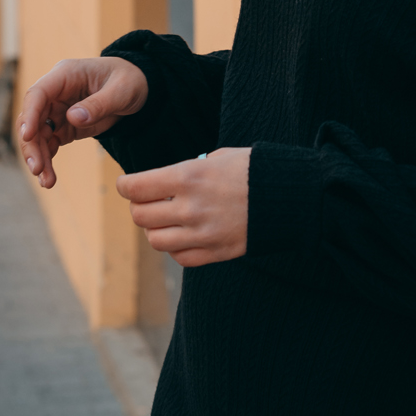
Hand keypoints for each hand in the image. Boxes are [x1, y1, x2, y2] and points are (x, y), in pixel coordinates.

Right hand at [18, 56, 148, 187]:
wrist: (140, 88)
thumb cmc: (129, 80)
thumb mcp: (121, 90)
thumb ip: (98, 104)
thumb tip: (73, 118)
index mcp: (65, 75)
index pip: (38, 93)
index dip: (30, 114)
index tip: (28, 136)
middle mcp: (56, 93)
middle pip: (32, 118)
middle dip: (31, 145)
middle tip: (37, 169)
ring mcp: (58, 110)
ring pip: (38, 135)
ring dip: (39, 158)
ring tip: (47, 182)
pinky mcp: (64, 126)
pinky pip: (49, 143)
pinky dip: (47, 160)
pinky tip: (49, 178)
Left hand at [116, 149, 250, 267]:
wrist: (289, 196)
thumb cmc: (254, 169)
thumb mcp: (217, 157)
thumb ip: (187, 171)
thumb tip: (164, 183)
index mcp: (188, 177)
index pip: (135, 187)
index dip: (126, 186)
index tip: (127, 185)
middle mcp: (190, 208)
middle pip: (140, 216)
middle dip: (139, 207)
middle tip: (148, 201)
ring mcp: (202, 234)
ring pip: (156, 240)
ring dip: (156, 229)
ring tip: (167, 219)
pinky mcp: (215, 253)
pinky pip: (179, 257)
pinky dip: (176, 247)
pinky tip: (185, 235)